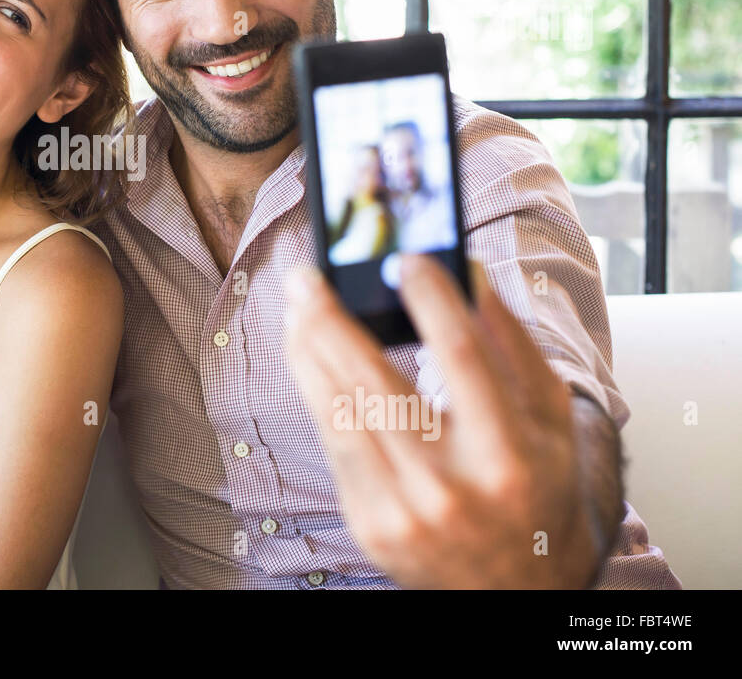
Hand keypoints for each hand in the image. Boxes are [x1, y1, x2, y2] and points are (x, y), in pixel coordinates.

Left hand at [283, 254, 597, 587]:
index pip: (461, 357)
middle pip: (374, 382)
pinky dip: (315, 390)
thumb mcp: (550, 419)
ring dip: (308, 349)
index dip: (430, 299)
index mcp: (508, 455)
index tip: (405, 258)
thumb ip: (512, 343)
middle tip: (307, 278)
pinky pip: (332, 441)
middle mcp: (451, 487)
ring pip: (338, 409)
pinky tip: (308, 354)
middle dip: (331, 320)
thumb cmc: (534, 487)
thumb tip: (467, 271)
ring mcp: (402, 510)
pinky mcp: (368, 524)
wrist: (518, 589)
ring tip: (298, 307)